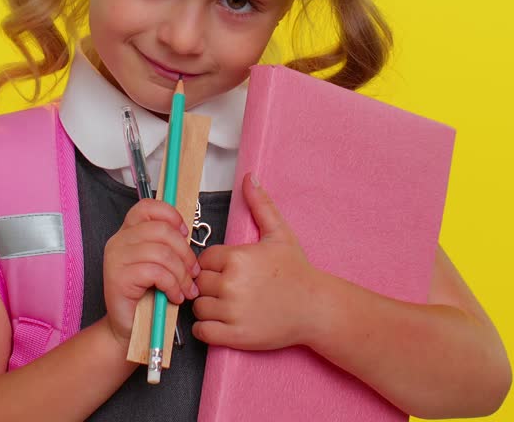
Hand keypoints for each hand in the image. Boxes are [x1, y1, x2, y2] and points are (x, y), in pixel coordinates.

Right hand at [102, 198, 199, 345]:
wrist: (129, 328)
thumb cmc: (148, 297)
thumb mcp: (160, 264)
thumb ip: (168, 245)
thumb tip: (187, 233)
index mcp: (128, 232)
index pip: (148, 207)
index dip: (170, 216)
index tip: (184, 234)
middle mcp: (118, 241)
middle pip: (161, 230)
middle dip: (185, 253)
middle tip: (192, 273)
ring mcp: (116, 258)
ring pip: (161, 252)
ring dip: (180, 273)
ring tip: (185, 289)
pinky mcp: (118, 277)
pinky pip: (155, 272)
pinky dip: (172, 285)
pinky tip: (174, 296)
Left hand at [192, 173, 322, 350]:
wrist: (316, 308)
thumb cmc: (297, 272)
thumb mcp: (280, 234)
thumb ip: (261, 205)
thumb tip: (250, 177)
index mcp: (237, 258)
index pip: (203, 259)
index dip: (212, 265)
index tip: (226, 271)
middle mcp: (231, 284)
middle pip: (197, 282)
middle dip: (208, 285)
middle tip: (227, 289)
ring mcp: (232, 311)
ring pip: (198, 307)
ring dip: (206, 307)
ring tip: (225, 305)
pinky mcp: (235, 335)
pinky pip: (201, 332)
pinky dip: (206, 329)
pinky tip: (220, 322)